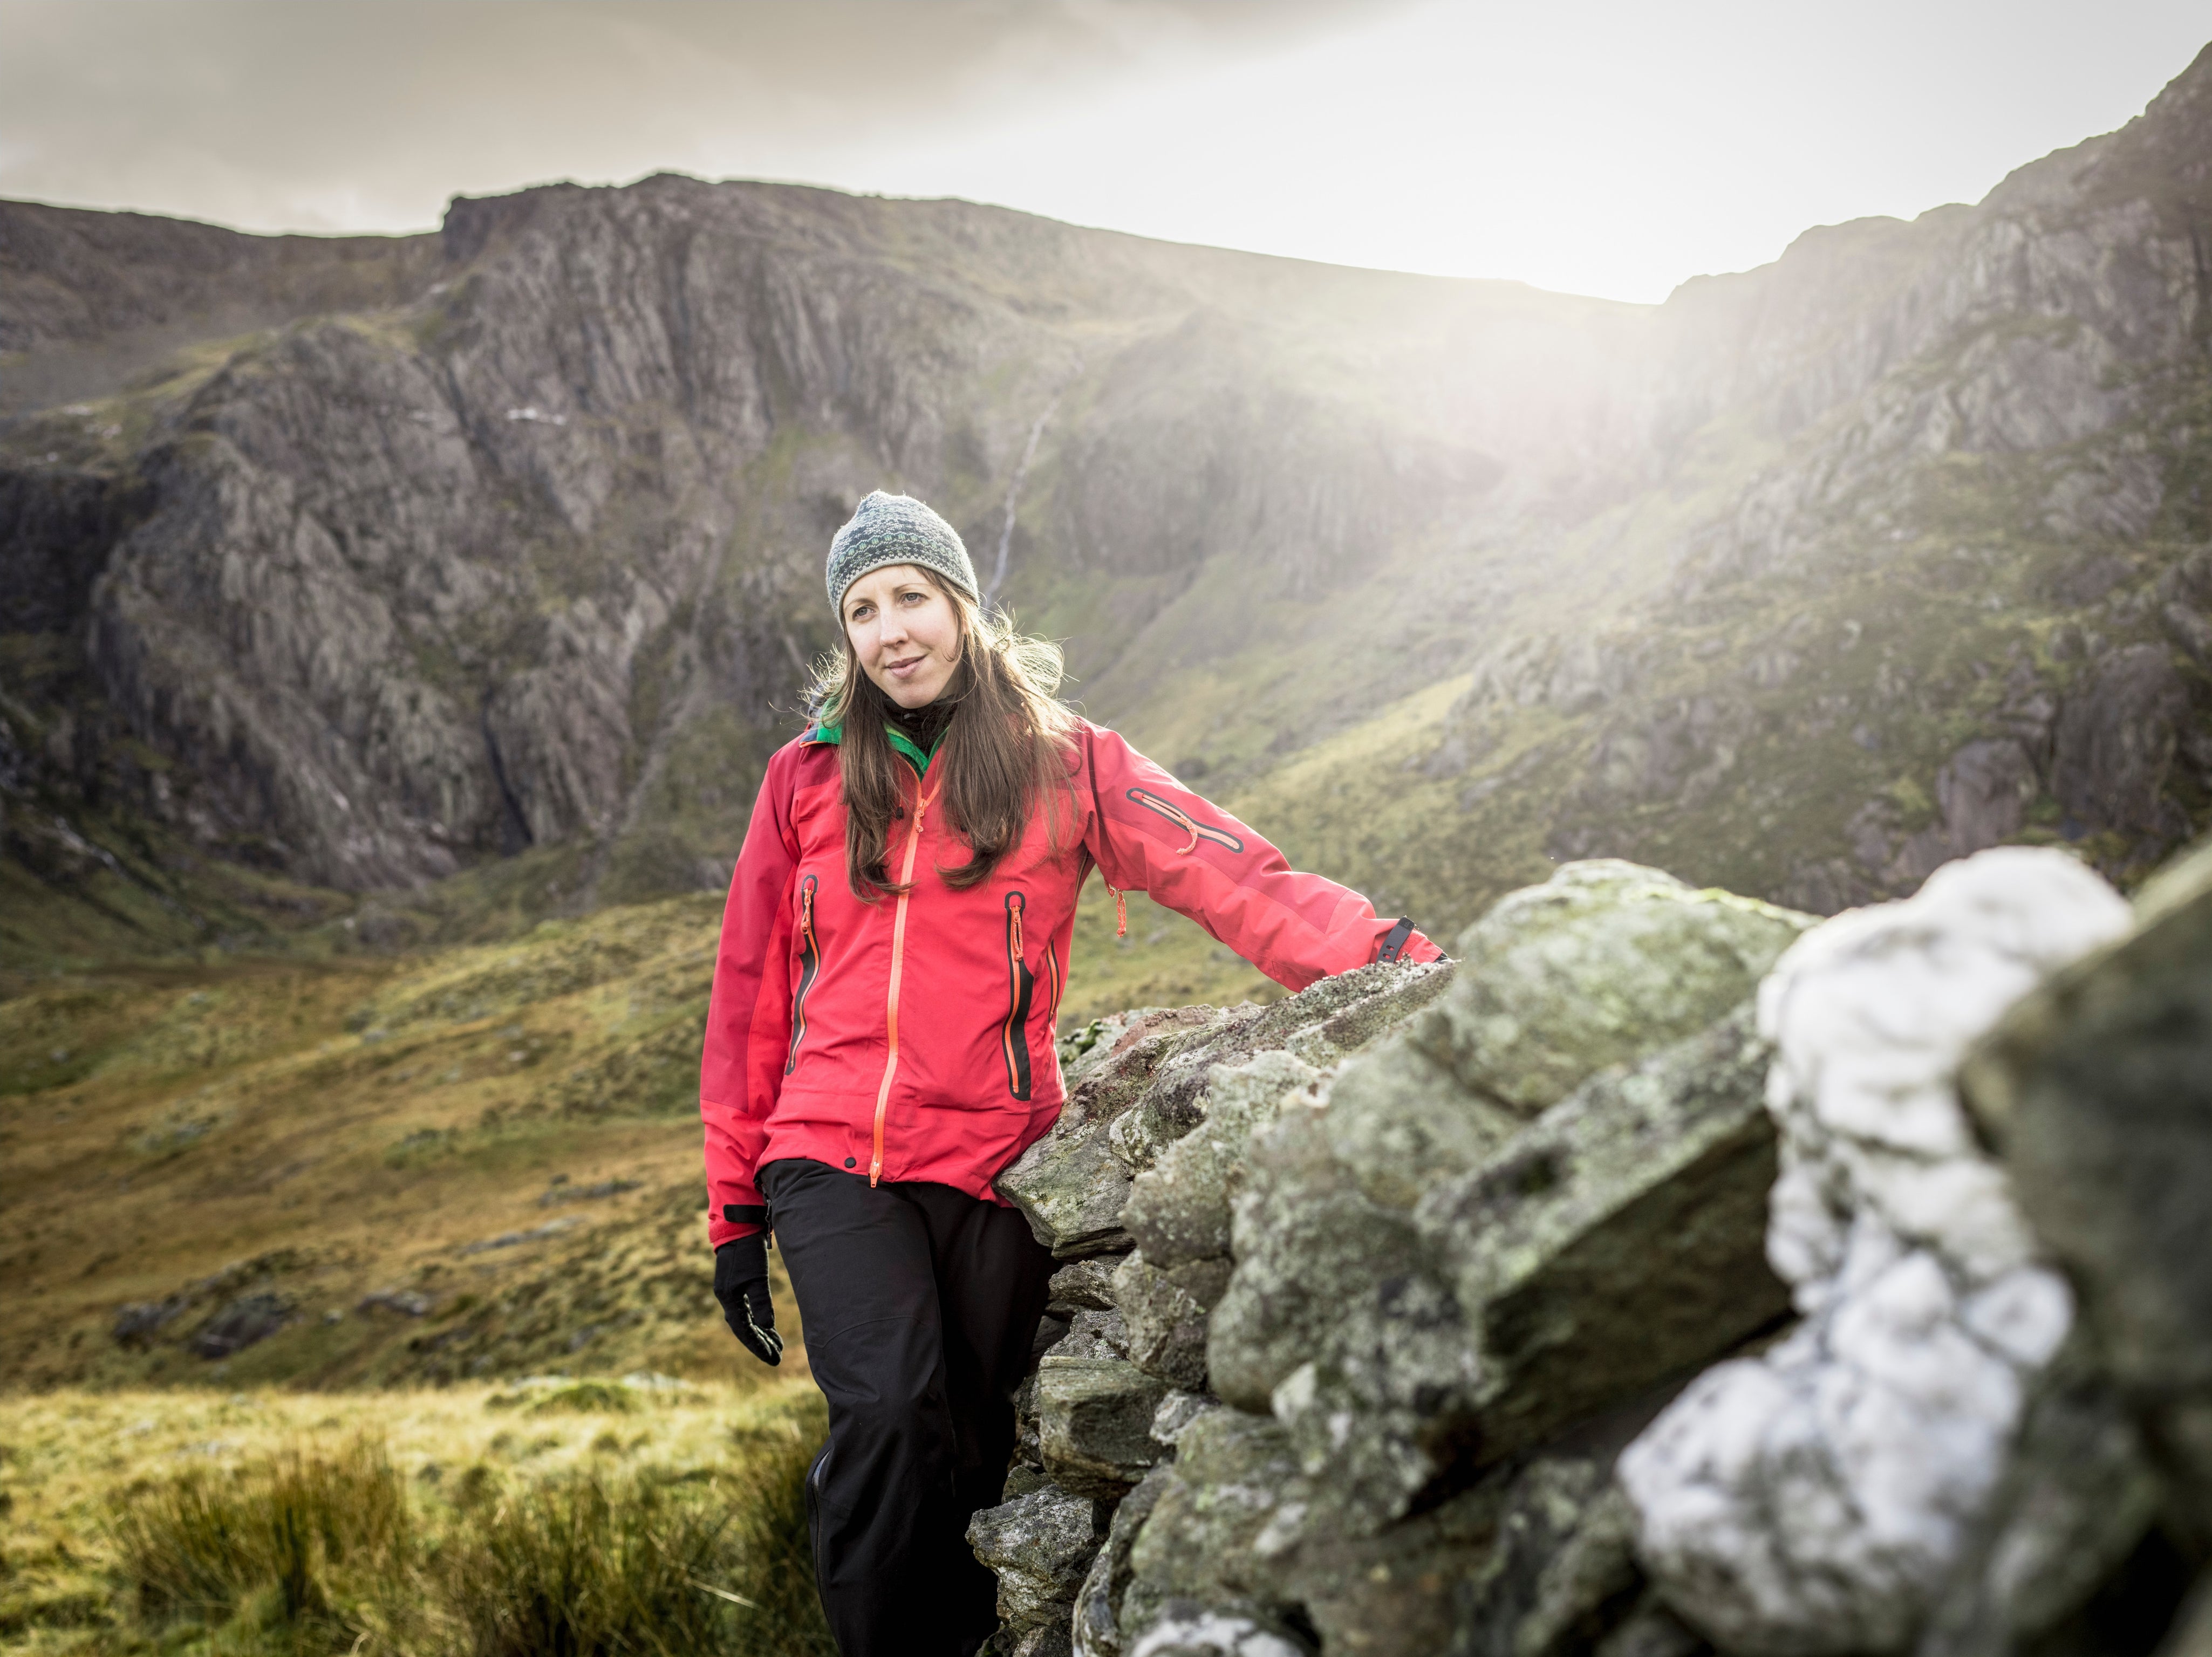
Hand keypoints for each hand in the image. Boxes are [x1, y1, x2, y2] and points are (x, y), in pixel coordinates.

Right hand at [713, 1236, 782, 1365]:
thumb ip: (761, 1302)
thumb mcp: (757, 1277)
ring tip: (777, 1345)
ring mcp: (731, 1293)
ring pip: (746, 1321)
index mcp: (729, 1299)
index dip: (759, 1346)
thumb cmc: (748, 1251)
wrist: (738, 1227)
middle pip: (744, 1329)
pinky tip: (768, 1327)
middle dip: (760, 1344)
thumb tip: (766, 1327)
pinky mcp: (736, 1287)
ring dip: (761, 1334)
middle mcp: (727, 1299)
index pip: (744, 1330)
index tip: (774, 1359)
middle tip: (777, 1357)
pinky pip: (747, 1311)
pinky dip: (758, 1321)